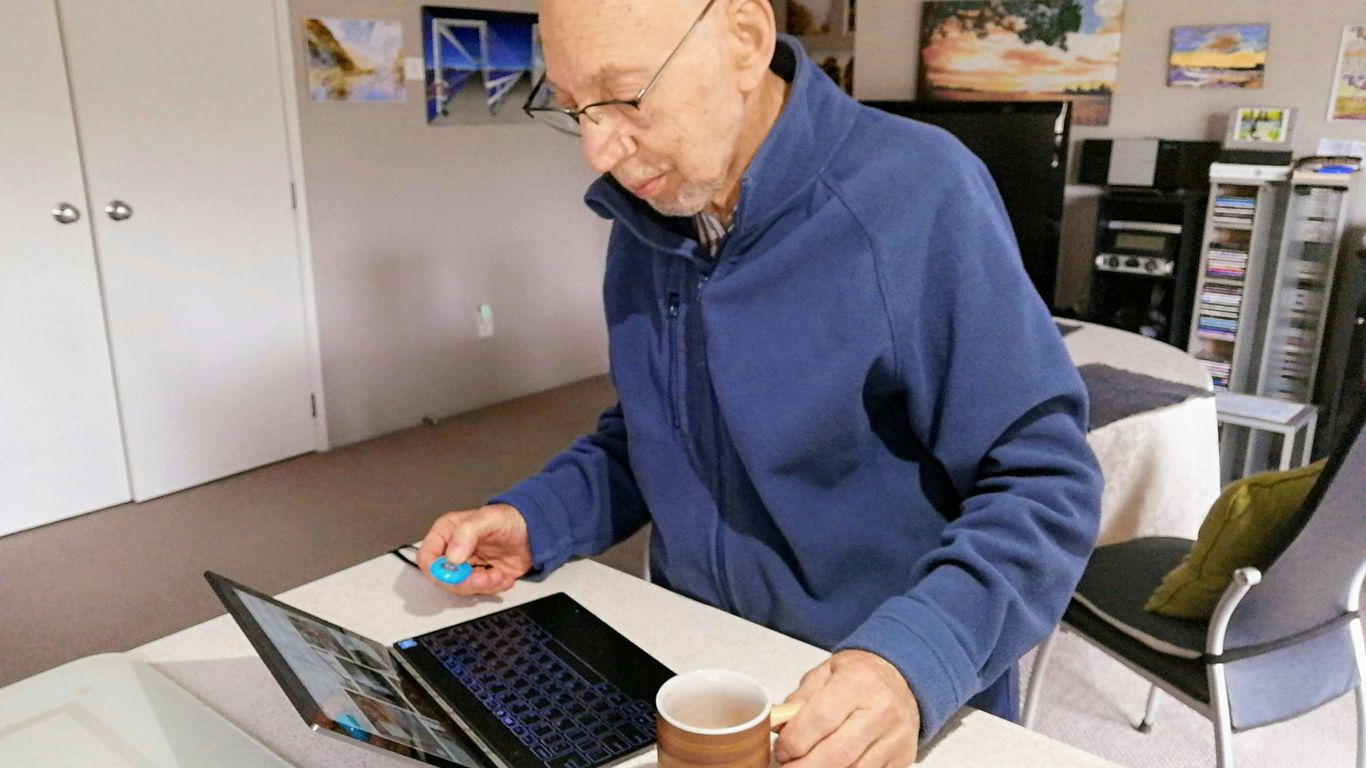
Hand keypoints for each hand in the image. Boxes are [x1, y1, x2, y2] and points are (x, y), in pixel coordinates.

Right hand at [416, 504, 532, 594]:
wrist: (535, 531)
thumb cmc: (511, 518)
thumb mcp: (489, 518)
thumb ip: (467, 533)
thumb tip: (453, 557)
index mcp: (447, 532)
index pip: (427, 557)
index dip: (437, 569)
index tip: (456, 573)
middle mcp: (453, 550)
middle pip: (443, 578)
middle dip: (465, 582)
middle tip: (485, 576)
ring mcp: (467, 566)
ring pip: (461, 588)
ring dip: (482, 586)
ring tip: (499, 574)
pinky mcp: (481, 577)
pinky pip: (479, 591)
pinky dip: (493, 588)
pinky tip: (504, 576)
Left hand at [773, 649, 919, 767]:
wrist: (903, 679)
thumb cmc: (860, 676)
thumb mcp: (826, 673)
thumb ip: (800, 699)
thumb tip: (776, 726)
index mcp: (858, 682)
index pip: (821, 718)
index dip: (795, 740)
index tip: (781, 750)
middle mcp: (882, 710)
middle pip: (837, 753)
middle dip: (804, 766)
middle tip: (787, 767)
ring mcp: (895, 738)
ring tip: (805, 766)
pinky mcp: (902, 758)